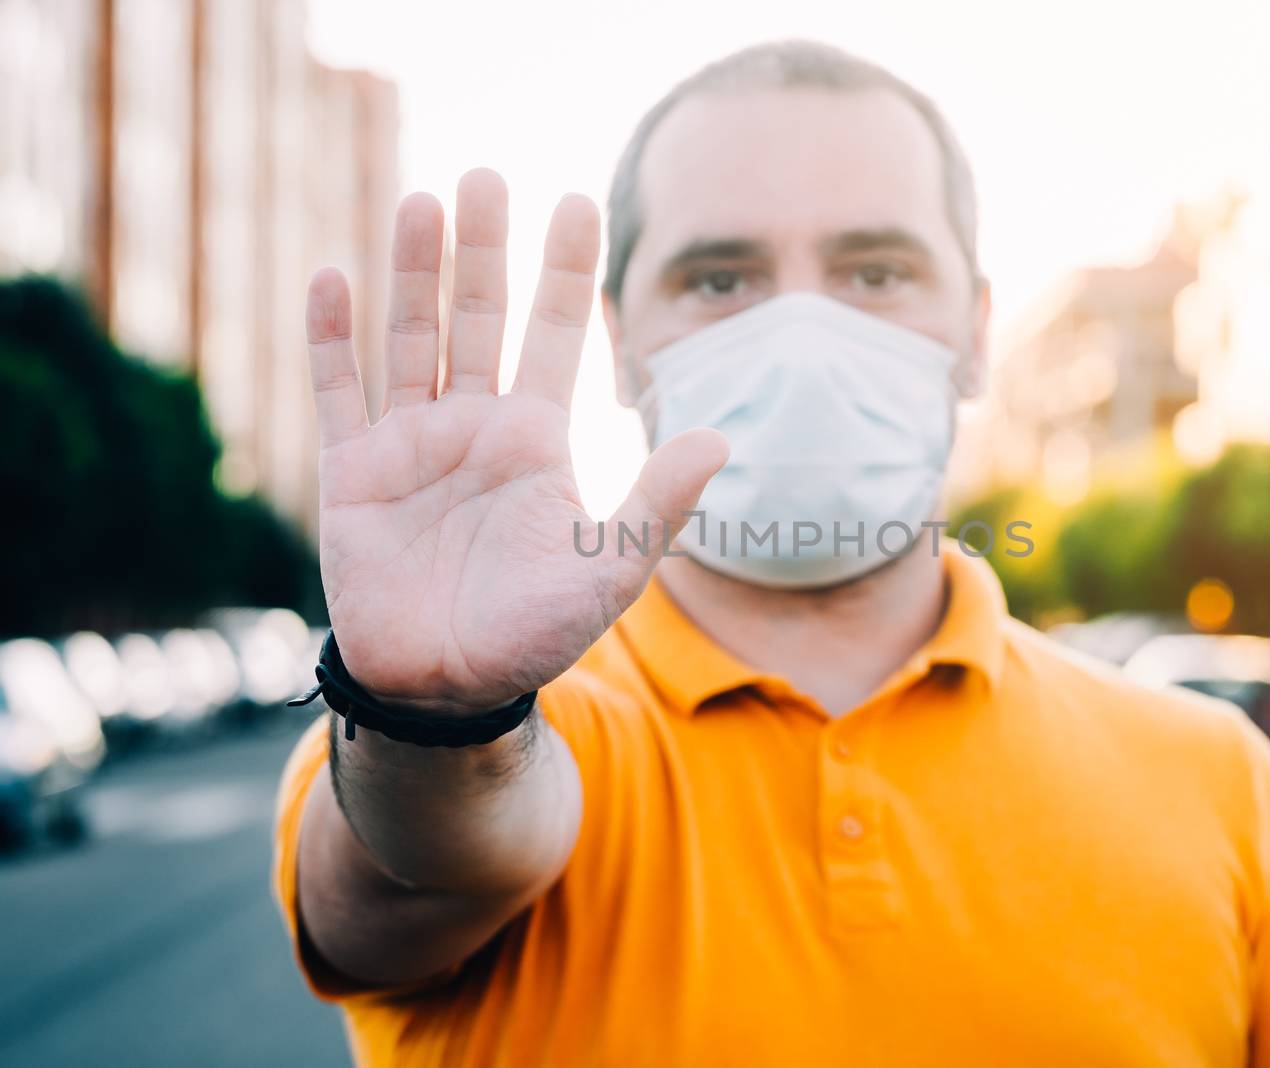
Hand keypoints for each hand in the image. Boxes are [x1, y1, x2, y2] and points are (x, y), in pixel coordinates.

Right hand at [304, 169, 726, 713]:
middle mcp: (474, 424)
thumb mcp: (610, 569)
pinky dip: (331, 338)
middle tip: (488, 176)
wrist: (449, 689)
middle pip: (478, 316)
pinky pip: (338, 391)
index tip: (578, 201)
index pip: (556, 333)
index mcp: (537, 438)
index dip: (565, 271)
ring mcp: (409, 443)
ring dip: (413, 272)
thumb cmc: (534, 632)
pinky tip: (331, 277)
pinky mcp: (351, 471)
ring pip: (410, 336)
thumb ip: (658, 505)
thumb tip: (720, 438)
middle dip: (484, 249)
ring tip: (423, 202)